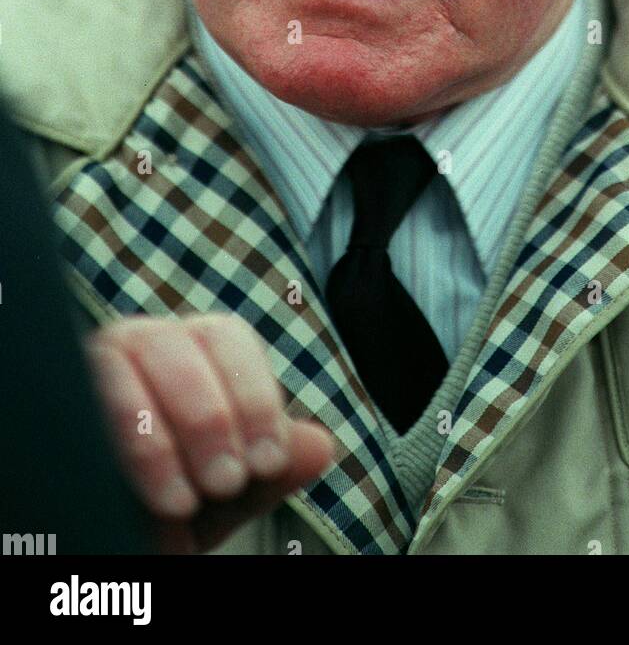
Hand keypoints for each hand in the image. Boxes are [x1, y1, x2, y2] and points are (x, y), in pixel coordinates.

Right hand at [85, 312, 334, 552]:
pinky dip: (123, 445)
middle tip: (228, 482)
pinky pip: (81, 397)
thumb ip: (270, 465)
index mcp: (191, 349)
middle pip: (176, 343)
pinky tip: (151, 496)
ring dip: (162, 434)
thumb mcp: (227, 494)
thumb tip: (321, 443)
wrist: (118, 539)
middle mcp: (139, 344)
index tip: (268, 461)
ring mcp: (91, 367)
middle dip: (212, 416)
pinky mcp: (58, 397)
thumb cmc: (172, 507)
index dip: (254, 396)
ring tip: (187, 501)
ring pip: (123, 362)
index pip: (226, 338)